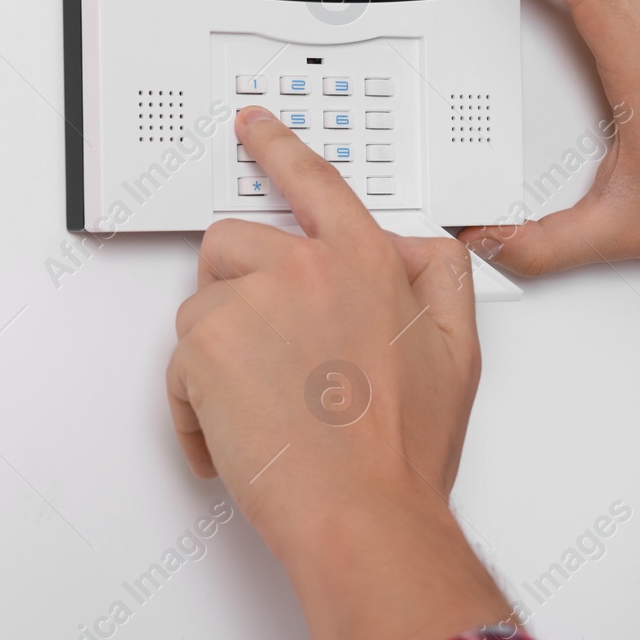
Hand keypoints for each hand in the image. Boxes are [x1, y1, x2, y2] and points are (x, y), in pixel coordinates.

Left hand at [168, 106, 508, 639]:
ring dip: (220, 354)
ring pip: (202, 307)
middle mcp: (305, 269)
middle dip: (241, 291)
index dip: (277, 147)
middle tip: (270, 353)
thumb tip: (420, 246)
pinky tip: (237, 434)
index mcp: (366, 259)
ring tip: (261, 407)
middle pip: (234, 243)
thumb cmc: (406, 448)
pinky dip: (196, 404)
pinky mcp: (205, 349)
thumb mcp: (460, 349)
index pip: (314, 181)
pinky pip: (179, 364)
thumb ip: (443, 277)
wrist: (364, 513)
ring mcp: (250, 305)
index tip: (253, 126)